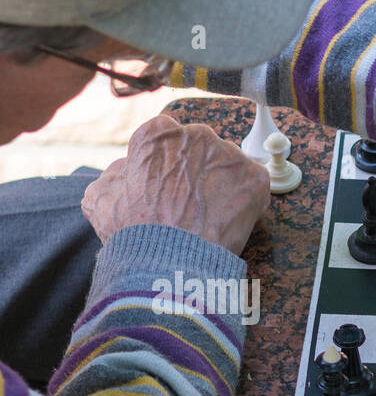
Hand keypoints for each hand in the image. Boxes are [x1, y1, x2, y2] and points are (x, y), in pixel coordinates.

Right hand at [82, 115, 269, 254]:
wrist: (172, 262)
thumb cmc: (135, 232)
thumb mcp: (100, 199)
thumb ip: (115, 175)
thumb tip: (127, 169)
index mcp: (157, 133)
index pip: (167, 141)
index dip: (167, 168)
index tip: (169, 189)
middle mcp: (195, 134)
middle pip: (201, 150)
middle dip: (199, 173)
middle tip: (192, 206)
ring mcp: (229, 154)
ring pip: (229, 167)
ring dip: (224, 186)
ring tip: (210, 216)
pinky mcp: (255, 178)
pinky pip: (253, 187)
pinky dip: (246, 203)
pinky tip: (230, 222)